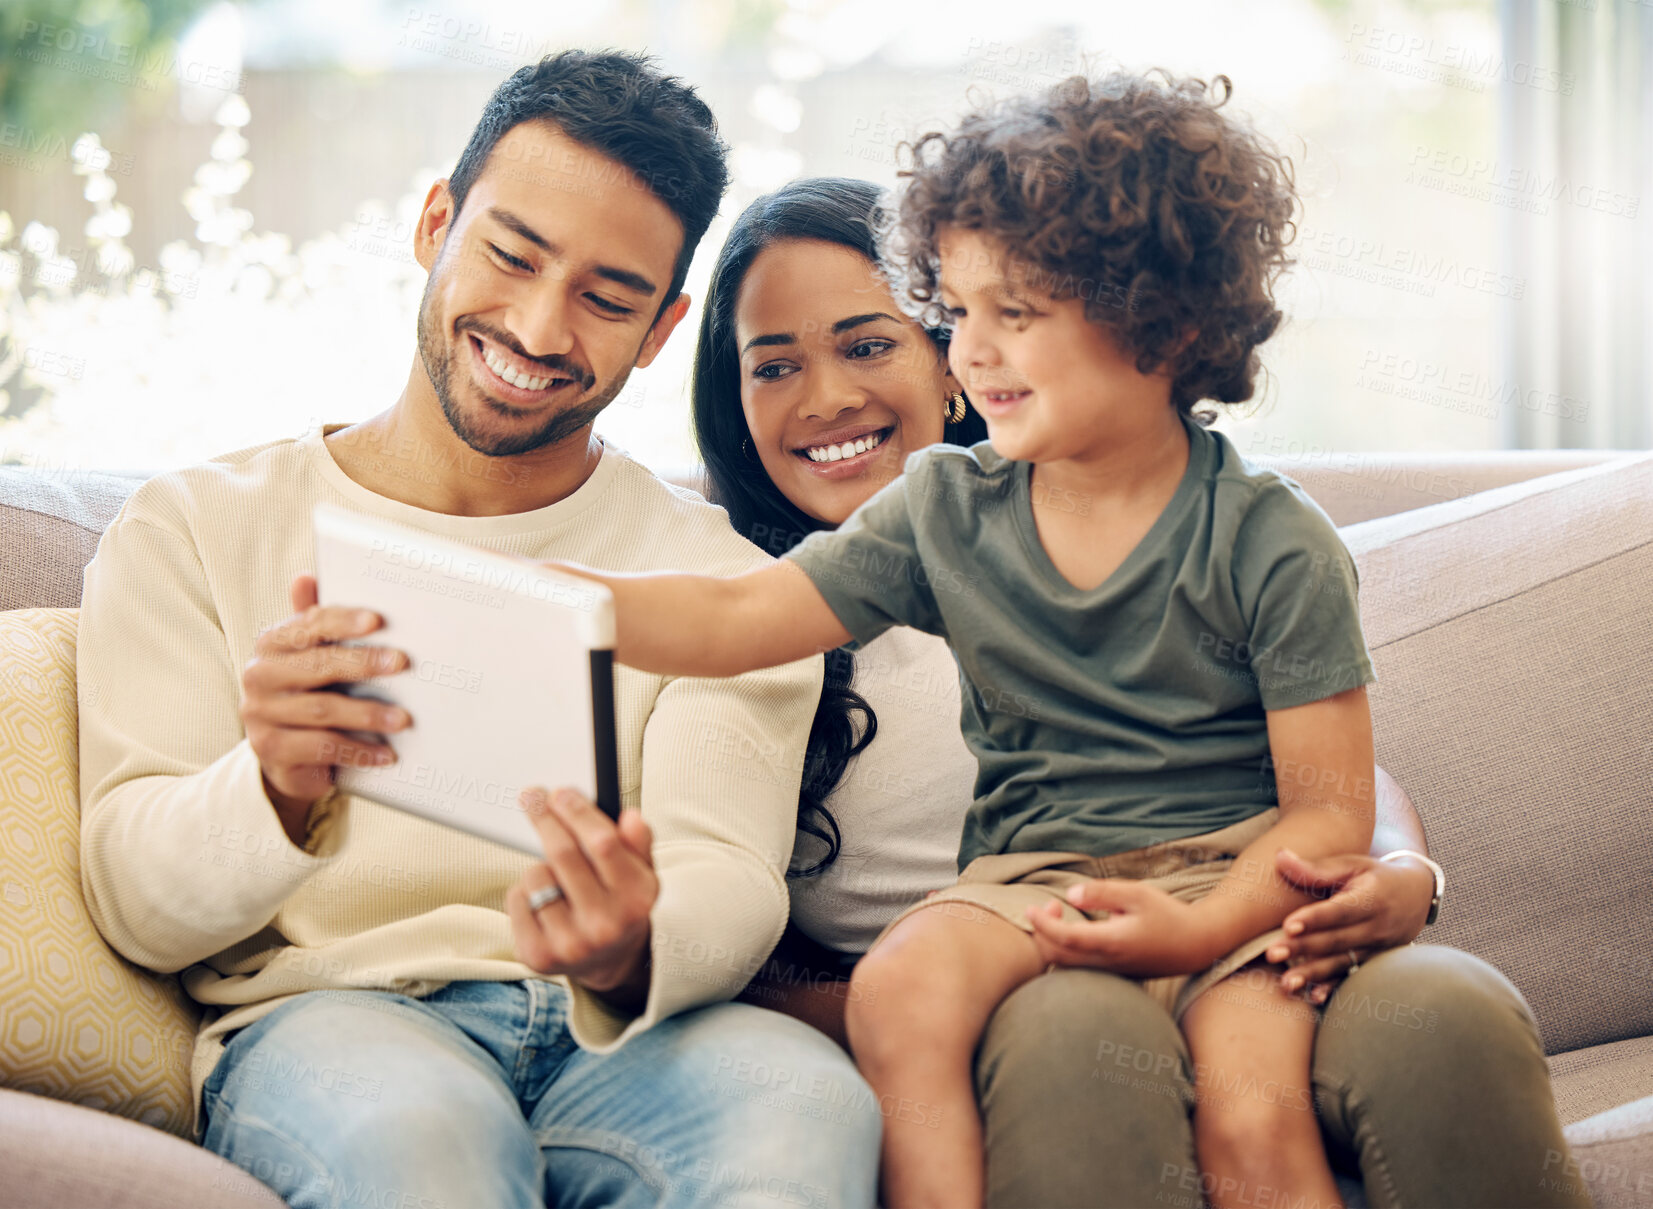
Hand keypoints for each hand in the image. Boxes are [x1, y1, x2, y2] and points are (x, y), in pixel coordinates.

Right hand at [242, 574, 410, 842]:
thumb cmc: (310, 693)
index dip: (343, 621)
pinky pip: (321, 747)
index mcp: (271, 644)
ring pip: (322, 709)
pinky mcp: (270, 750)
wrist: (287, 757)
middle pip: (316, 665)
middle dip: (363, 663)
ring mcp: (260, 715)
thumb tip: (306, 575)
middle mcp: (259, 676)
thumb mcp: (313, 657)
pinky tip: (387, 752)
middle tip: (402, 663)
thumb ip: (315, 621)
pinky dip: (358, 750)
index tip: (378, 621)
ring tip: (404, 718)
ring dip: (368, 712)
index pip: (308, 625)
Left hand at [506, 787, 657, 1003]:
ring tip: (555, 873)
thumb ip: (638, 843)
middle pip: (563, 854)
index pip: (603, 843)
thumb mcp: (642, 873)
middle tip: (533, 797)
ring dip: (540, 864)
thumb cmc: (622, 904)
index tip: (560, 792)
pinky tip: (542, 899)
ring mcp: (569, 944)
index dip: (578, 812)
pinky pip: (516, 899)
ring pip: (535, 875)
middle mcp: (604, 925)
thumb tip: (630, 817)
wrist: (610, 962)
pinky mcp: (538, 955)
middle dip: (545, 819)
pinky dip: (524, 891)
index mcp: (635, 899)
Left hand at [1025, 879, 1216, 976]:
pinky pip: (1076, 970)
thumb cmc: (1167, 915)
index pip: (1063, 939)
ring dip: (1052, 942)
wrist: (1195, 945)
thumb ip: (1102, 893)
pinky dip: (1063, 951)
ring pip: (1064, 967)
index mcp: (1112, 943)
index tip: (1030, 907)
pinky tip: (1071, 929)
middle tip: (1049, 904)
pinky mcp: (1112, 977)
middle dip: (1042, 932)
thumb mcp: (1137, 894)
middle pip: (1056, 958)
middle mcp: (1107, 964)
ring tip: (1059, 912)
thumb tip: (1070, 893)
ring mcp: (1109, 974)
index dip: (1041, 924)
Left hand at [1266, 847, 1434, 1000]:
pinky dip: (1334, 988)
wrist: (1417, 897)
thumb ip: (1317, 868)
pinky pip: (1352, 976)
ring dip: (1313, 974)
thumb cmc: (1375, 876)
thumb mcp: (1352, 864)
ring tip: (1286, 982)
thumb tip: (1280, 857)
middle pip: (1336, 940)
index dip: (1316, 918)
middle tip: (1271, 954)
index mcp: (1371, 898)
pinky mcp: (1375, 963)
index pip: (1341, 910)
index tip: (1288, 925)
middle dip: (1303, 949)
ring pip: (1342, 963)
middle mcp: (1377, 927)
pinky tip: (1314, 997)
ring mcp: (1377, 949)